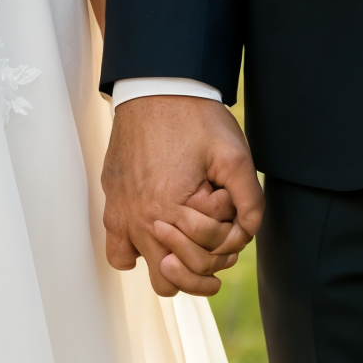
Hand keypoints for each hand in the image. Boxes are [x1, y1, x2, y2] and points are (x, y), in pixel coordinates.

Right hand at [102, 95, 263, 297]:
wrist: (156, 85)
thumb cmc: (194, 117)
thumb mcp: (234, 154)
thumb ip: (250, 199)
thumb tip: (248, 232)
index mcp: (169, 210)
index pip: (208, 255)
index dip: (230, 236)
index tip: (230, 208)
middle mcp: (139, 220)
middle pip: (180, 277)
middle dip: (205, 260)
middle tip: (217, 232)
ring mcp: (122, 214)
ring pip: (154, 274)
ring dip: (177, 264)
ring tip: (194, 240)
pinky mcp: (113, 202)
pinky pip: (119, 253)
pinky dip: (139, 253)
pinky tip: (159, 236)